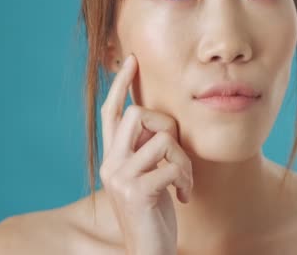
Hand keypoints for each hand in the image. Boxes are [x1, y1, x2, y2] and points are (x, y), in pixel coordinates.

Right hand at [99, 53, 192, 254]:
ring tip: (183, 183)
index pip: (112, 112)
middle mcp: (110, 164)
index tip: (132, 60)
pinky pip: (172, 166)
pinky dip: (186, 181)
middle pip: (139, 114)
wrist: (148, 251)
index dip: (122, 85)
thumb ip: (147, 150)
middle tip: (177, 156)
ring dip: (183, 161)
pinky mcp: (137, 193)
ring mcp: (120, 178)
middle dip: (168, 127)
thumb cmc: (153, 212)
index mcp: (112, 157)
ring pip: (163, 139)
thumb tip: (161, 122)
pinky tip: (183, 197)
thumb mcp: (148, 175)